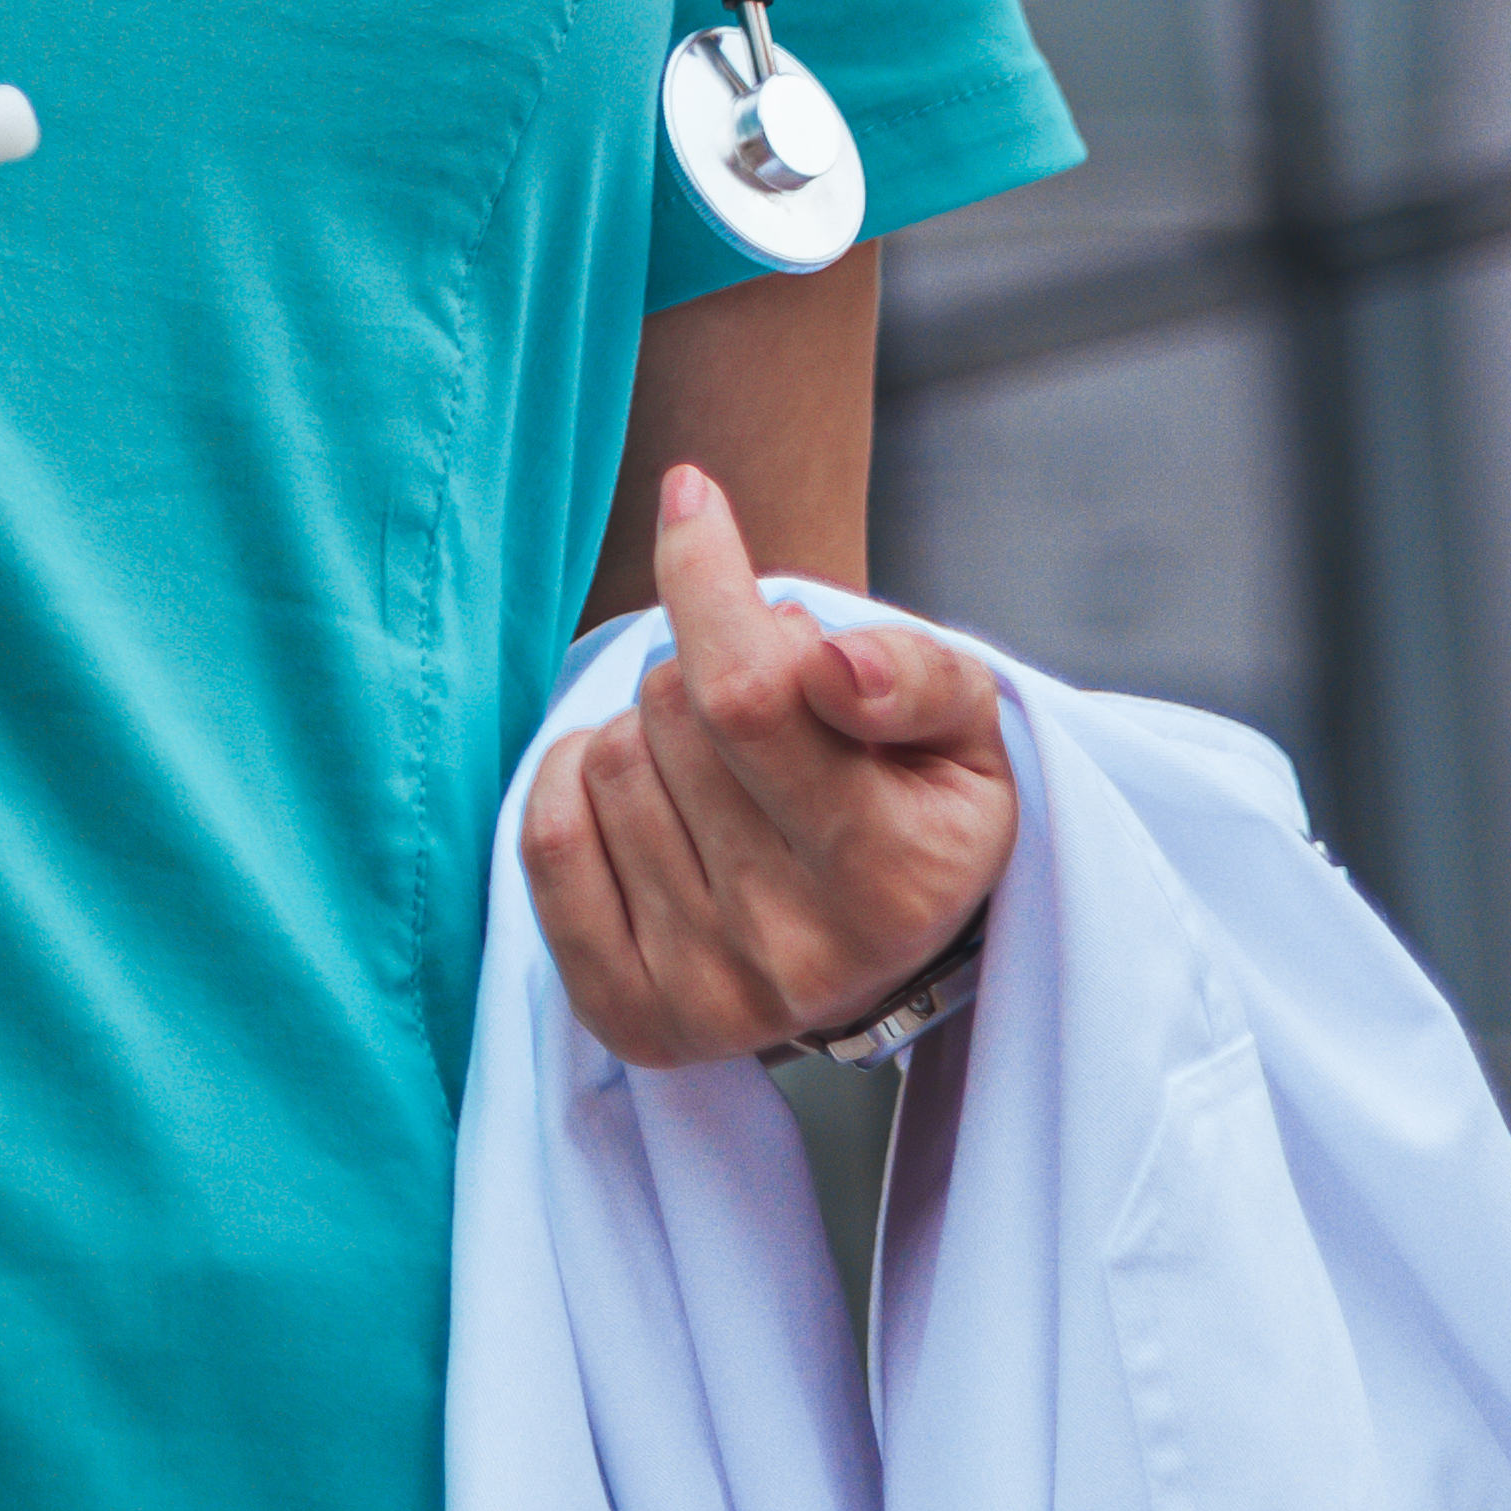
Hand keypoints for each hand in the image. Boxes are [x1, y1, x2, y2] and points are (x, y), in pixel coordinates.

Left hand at [529, 465, 1014, 1067]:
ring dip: (647, 729)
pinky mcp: (629, 1013)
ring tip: (716, 765)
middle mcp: (800, 949)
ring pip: (610, 762)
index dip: (707, 576)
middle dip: (705, 667)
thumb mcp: (964, 729)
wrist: (880, 946)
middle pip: (676, 711)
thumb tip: (827, 660)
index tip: (692, 497)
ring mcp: (710, 990)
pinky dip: (576, 783)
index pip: (751, 692)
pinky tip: (640, 793)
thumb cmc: (915, 803)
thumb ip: (915, 674)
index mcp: (896, 874)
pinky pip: (546, 839)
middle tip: (759, 705)